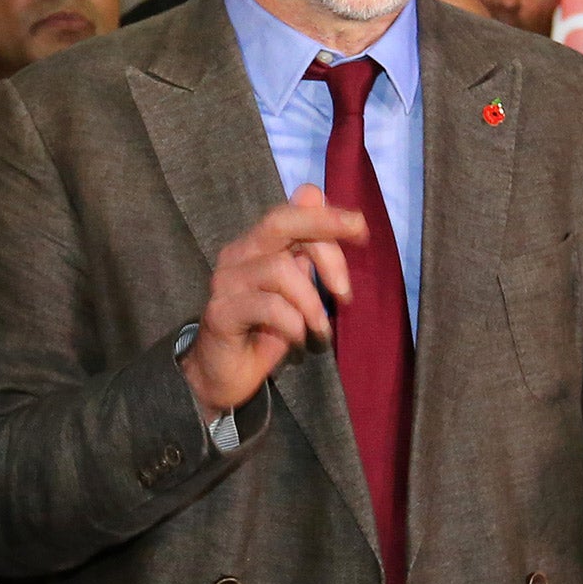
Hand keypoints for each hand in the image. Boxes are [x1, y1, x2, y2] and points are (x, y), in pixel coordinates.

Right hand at [178, 184, 366, 418]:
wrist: (225, 374)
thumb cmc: (266, 332)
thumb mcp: (297, 293)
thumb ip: (309, 255)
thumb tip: (329, 208)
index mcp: (256, 245)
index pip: (290, 213)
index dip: (326, 215)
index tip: (361, 229)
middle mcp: (237, 255)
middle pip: (279, 223)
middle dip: (324, 234)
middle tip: (347, 275)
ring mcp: (226, 281)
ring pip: (280, 268)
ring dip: (311, 301)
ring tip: (321, 329)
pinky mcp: (221, 312)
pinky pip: (268, 306)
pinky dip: (294, 323)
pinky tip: (300, 339)